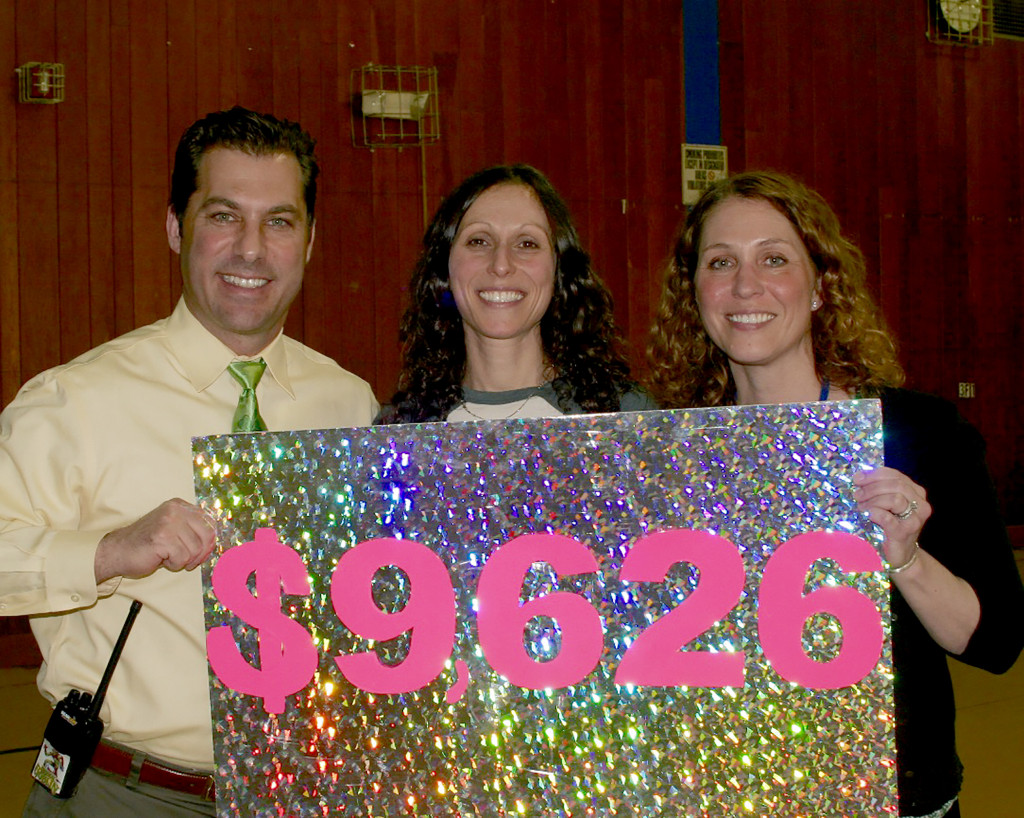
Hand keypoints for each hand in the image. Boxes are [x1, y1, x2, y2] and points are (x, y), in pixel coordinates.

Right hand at [94, 498, 216, 583]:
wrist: (116, 551)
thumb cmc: (146, 544)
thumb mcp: (172, 528)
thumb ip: (192, 529)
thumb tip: (215, 541)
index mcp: (179, 505)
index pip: (210, 522)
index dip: (208, 542)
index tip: (200, 552)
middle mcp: (175, 510)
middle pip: (207, 536)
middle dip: (199, 553)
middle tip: (186, 560)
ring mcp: (168, 522)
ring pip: (195, 549)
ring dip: (183, 560)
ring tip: (167, 556)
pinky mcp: (162, 538)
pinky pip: (182, 558)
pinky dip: (173, 564)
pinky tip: (161, 559)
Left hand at [853, 467, 930, 569]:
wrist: (900, 555)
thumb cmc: (889, 527)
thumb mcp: (886, 504)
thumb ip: (879, 489)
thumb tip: (859, 475)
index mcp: (915, 492)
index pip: (895, 475)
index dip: (874, 474)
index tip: (857, 478)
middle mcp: (920, 504)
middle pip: (896, 484)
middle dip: (872, 487)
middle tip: (857, 495)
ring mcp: (915, 519)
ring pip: (895, 498)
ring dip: (873, 500)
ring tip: (861, 507)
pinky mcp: (905, 532)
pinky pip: (888, 518)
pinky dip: (875, 513)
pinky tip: (868, 515)